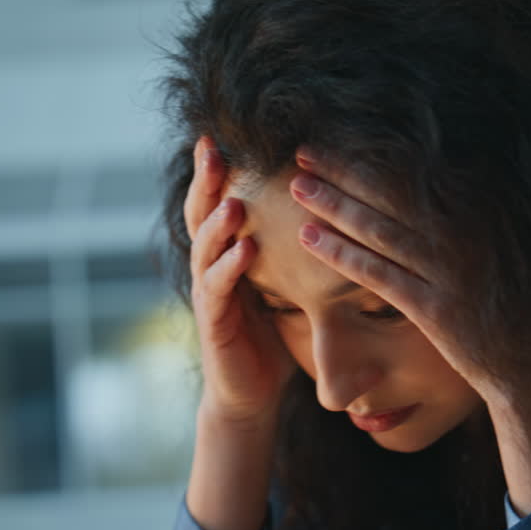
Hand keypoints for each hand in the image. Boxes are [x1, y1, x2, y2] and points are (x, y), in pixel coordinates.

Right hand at [185, 136, 295, 423]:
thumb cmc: (271, 337)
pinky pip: (219, 291)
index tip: (220, 135)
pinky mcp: (215, 324)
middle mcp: (212, 268)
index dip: (216, 171)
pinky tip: (245, 249)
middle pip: (201, 215)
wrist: (251, 394)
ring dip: (218, 223)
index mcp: (226, 254)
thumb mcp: (283, 287)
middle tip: (212, 148)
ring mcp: (210, 295)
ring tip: (232, 199)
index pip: (216, 203)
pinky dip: (231, 268)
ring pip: (206, 250)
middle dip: (205, 181)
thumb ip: (290, 254)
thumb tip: (329, 214)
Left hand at [286, 148, 505, 408]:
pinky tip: (309, 239)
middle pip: (392, 190)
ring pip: (378, 229)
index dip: (373, 151)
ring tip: (298, 188)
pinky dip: (341, 253)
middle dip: (343, 168)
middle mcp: (468, 232)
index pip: (418, 169)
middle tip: (304, 152)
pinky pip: (378, 275)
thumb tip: (469, 162)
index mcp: (488, 205)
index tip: (340, 138)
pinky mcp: (437, 310)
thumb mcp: (528, 234)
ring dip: (333, 205)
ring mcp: (451, 271)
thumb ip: (493, 198)